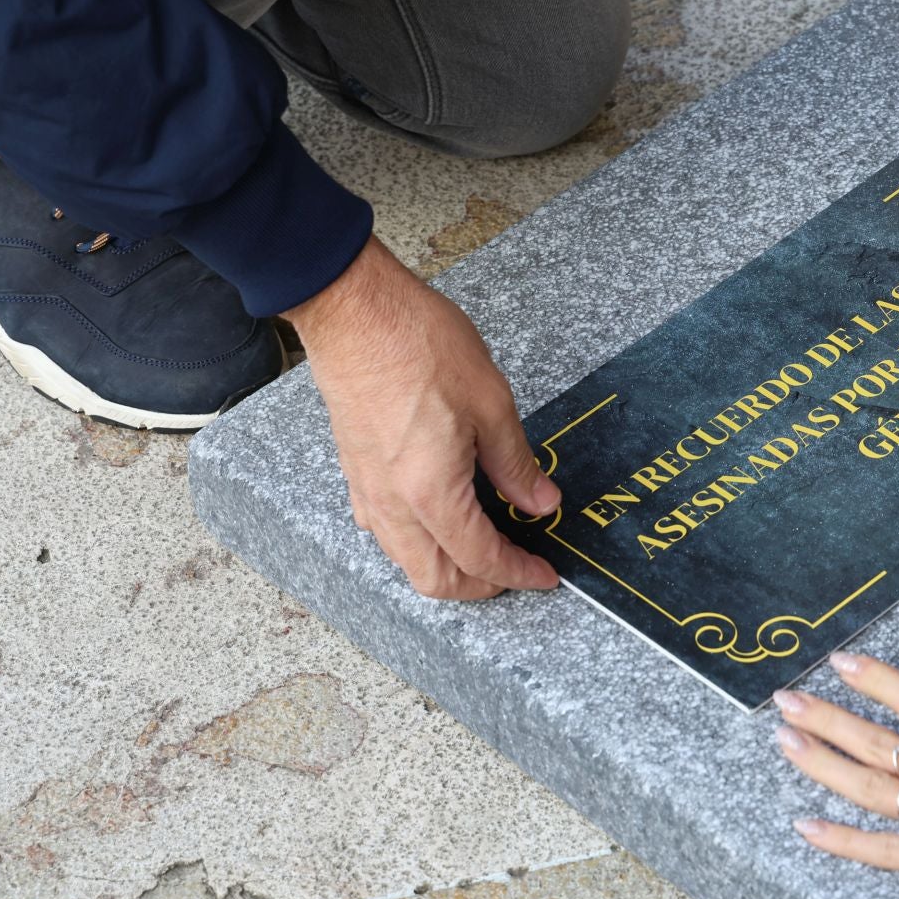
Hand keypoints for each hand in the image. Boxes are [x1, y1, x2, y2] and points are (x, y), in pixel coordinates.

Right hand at [284, 237, 559, 598]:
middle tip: (518, 571)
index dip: (518, 574)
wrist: (354, 310)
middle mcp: (392, 504)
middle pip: (435, 579)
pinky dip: (417, 543)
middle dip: (480, 587)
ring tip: (485, 549)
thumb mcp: (491, 403)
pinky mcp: (355, 471)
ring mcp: (367, 489)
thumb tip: (540, 503)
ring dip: (446, 568)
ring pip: (405, 560)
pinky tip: (441, 519)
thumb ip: (515, 464)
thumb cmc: (418, 344)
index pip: (480, 558)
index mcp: (430, 493)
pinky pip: (385, 531)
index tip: (545, 575)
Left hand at [773, 652, 898, 890]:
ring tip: (784, 741)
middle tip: (785, 700)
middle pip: (879, 740)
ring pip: (872, 785)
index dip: (877, 681)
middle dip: (829, 718)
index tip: (840, 663)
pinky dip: (843, 839)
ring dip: (824, 763)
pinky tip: (804, 826)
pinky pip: (886, 850)